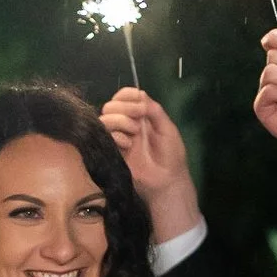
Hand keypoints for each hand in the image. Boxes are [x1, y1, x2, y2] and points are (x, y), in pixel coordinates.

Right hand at [98, 88, 200, 244]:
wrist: (167, 181)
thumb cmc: (171, 155)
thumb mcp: (168, 128)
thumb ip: (154, 110)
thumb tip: (140, 94)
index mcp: (140, 116)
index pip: (124, 97)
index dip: (126, 95)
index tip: (138, 101)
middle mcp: (127, 124)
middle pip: (111, 106)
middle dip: (124, 107)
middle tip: (139, 117)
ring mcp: (119, 138)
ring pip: (105, 119)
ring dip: (120, 120)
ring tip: (134, 132)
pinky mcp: (113, 152)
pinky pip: (105, 137)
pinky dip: (116, 136)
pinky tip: (128, 144)